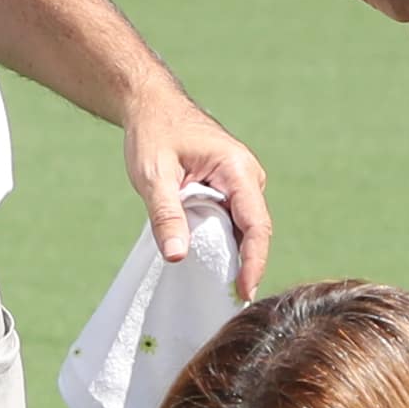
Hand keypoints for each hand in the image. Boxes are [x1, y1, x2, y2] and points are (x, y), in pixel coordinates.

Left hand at [123, 87, 272, 290]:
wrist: (152, 106)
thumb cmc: (153, 134)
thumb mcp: (153, 176)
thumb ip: (166, 215)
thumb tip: (177, 257)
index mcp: (237, 169)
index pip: (256, 225)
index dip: (254, 261)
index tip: (245, 292)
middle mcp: (248, 176)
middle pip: (255, 230)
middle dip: (246, 265)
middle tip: (229, 301)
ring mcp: (241, 182)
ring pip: (244, 227)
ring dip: (234, 254)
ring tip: (220, 289)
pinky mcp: (230, 188)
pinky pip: (232, 220)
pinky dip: (223, 241)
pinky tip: (211, 264)